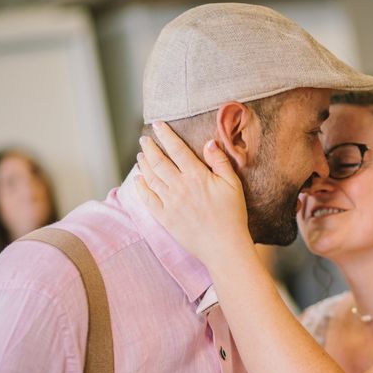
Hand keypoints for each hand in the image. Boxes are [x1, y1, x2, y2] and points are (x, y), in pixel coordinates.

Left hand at [135, 121, 251, 260]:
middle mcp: (179, 187)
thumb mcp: (233, 185)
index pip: (177, 149)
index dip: (166, 135)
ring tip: (141, 155)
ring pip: (151, 178)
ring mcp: (169, 203)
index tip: (158, 125)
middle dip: (150, 147)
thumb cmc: (232, 216)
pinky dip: (141, 187)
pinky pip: (147, 199)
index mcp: (197, 176)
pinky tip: (139, 180)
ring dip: (144, 164)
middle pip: (159, 161)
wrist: (224, 247)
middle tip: (145, 139)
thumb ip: (220, 162)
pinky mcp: (164, 218)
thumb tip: (209, 142)